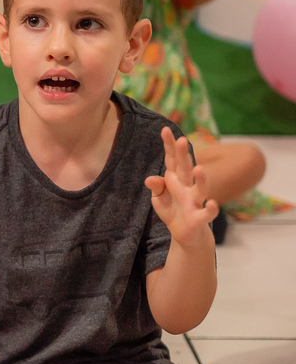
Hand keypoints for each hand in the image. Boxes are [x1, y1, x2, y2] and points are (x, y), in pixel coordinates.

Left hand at [145, 127, 217, 249]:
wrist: (185, 233)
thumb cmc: (172, 210)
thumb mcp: (159, 198)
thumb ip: (157, 187)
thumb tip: (150, 179)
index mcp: (176, 180)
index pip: (173, 160)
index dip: (170, 146)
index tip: (165, 130)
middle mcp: (187, 187)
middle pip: (186, 169)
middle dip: (184, 155)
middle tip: (182, 140)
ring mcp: (195, 202)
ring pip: (200, 189)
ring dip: (201, 179)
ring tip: (199, 168)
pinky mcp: (199, 218)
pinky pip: (207, 213)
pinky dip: (211, 209)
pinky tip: (212, 203)